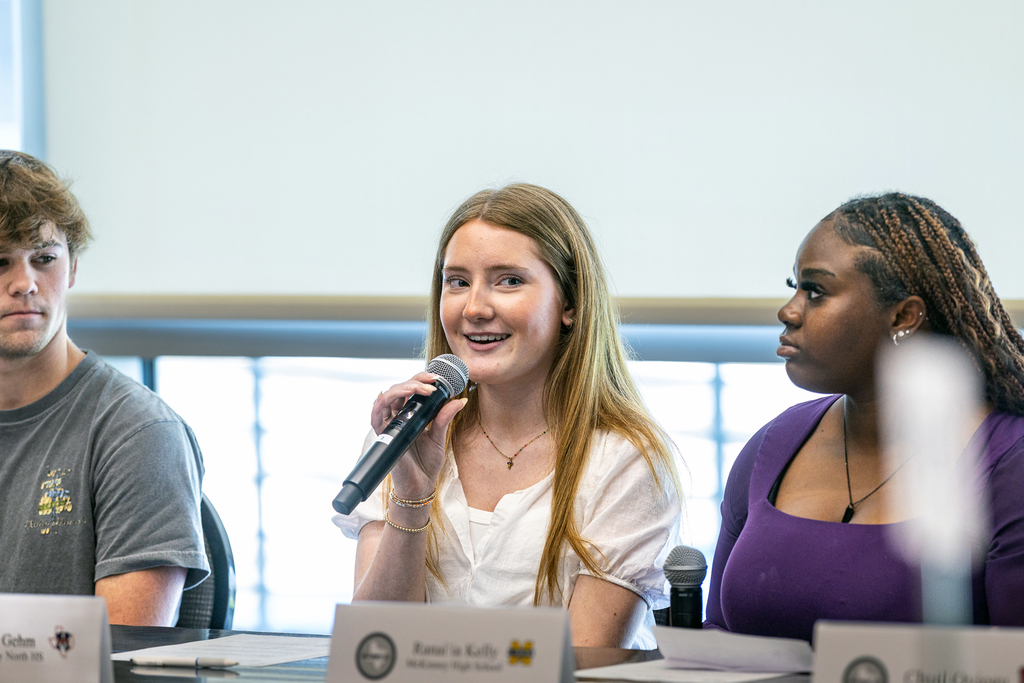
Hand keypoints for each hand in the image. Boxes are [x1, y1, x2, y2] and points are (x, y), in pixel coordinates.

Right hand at [371, 372, 465, 498]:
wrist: (420, 485)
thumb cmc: (427, 462)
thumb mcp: (439, 436)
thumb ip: (445, 417)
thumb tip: (460, 400)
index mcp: (411, 415)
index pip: (411, 390)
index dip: (421, 380)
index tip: (437, 378)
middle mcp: (398, 417)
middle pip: (399, 390)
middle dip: (415, 381)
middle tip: (432, 381)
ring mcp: (390, 426)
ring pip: (387, 398)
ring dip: (402, 389)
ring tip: (421, 388)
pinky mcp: (384, 436)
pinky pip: (376, 417)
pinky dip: (380, 404)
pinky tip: (388, 396)